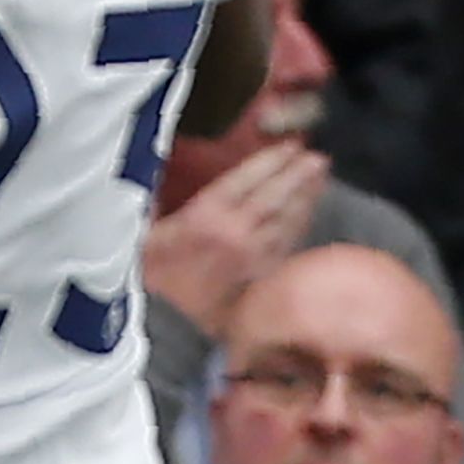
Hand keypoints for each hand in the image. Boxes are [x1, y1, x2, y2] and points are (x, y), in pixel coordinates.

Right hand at [141, 141, 328, 339]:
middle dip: (298, 175)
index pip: (246, 179)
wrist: (156, 319)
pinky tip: (305, 215)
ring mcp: (250, 256)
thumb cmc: (145, 268)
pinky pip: (285, 246)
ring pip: (286, 222)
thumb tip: (159, 166)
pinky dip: (298, 227)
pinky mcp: (258, 276)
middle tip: (318, 158)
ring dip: (306, 199)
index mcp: (204, 215)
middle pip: (274, 198)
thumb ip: (159, 197)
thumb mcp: (143, 226)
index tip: (289, 145)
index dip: (270, 160)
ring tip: (320, 179)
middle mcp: (234, 233)